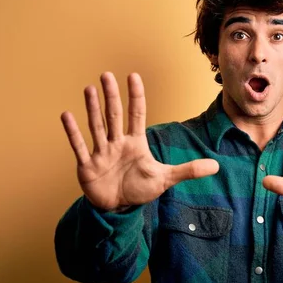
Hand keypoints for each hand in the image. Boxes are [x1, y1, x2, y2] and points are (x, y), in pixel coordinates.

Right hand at [60, 72, 218, 210]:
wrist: (118, 207)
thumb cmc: (139, 188)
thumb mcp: (166, 179)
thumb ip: (188, 170)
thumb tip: (216, 166)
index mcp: (135, 142)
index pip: (136, 114)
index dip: (136, 96)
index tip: (133, 76)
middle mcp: (117, 143)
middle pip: (114, 115)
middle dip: (111, 96)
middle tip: (107, 74)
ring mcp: (101, 152)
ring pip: (97, 126)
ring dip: (92, 108)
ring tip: (89, 88)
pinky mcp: (88, 165)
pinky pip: (79, 146)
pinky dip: (73, 133)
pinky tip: (66, 115)